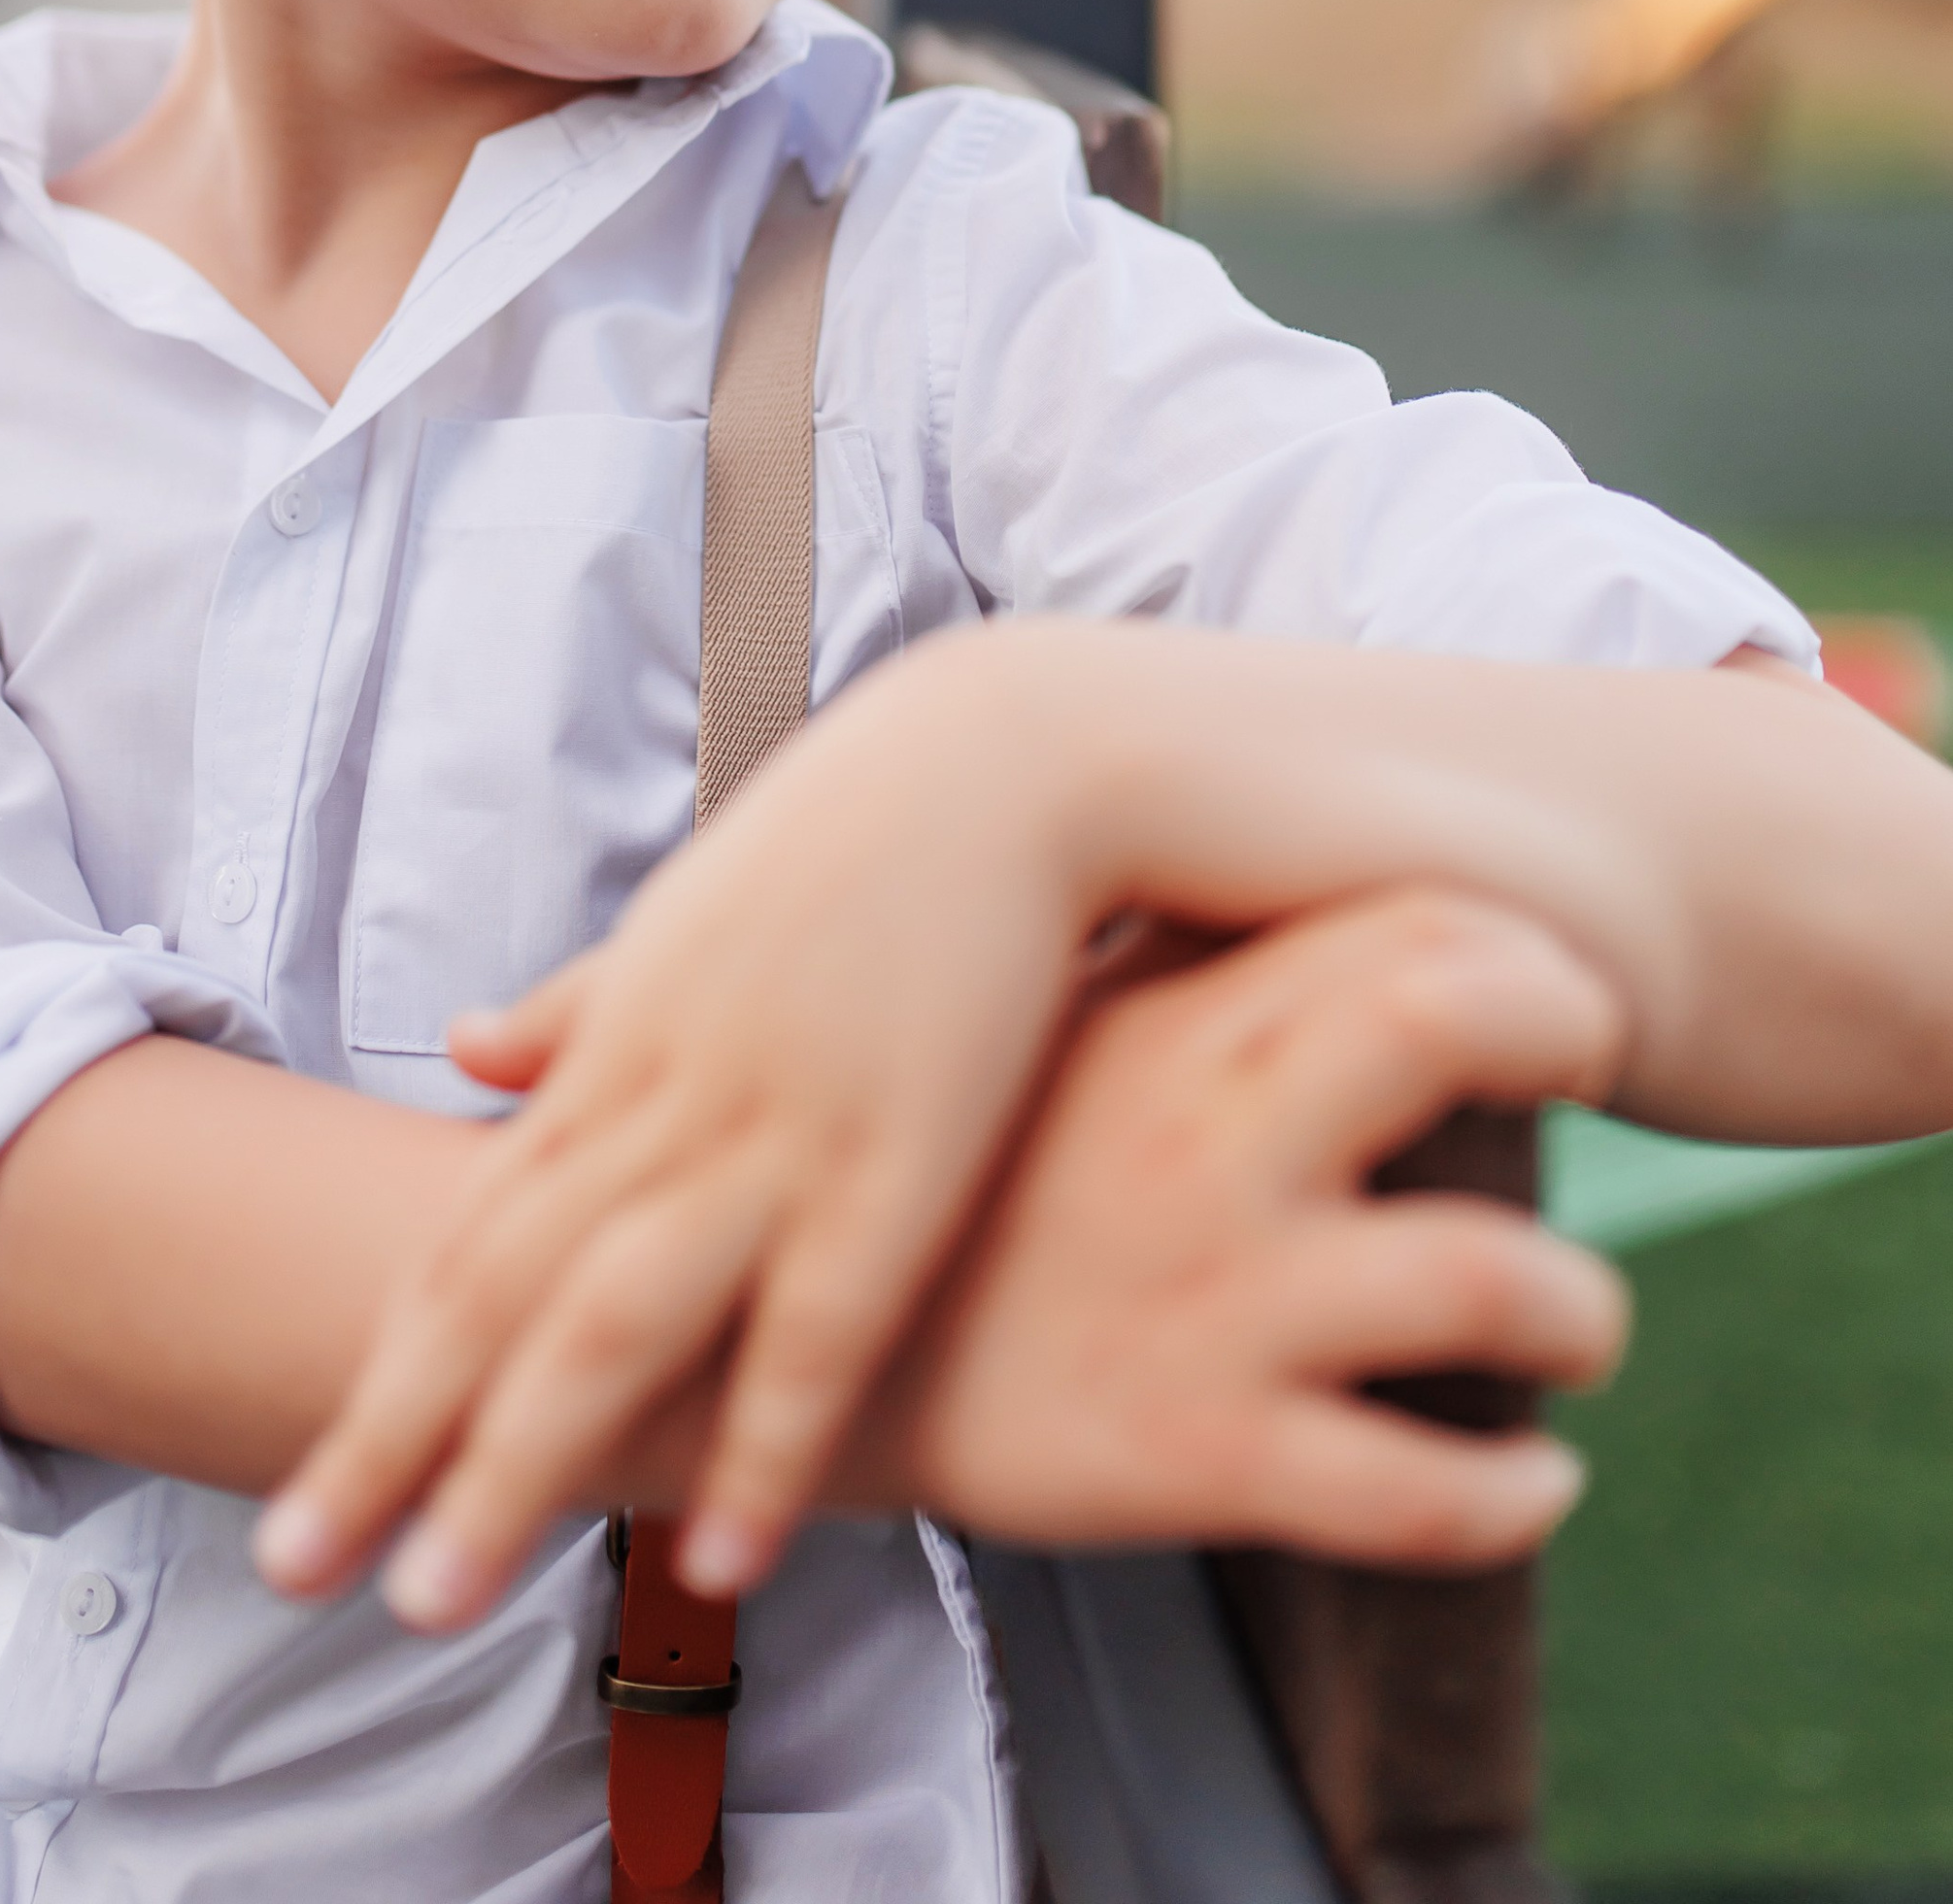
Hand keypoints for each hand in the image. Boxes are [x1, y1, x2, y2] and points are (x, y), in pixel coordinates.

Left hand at [258, 653, 1093, 1623]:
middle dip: (394, 1444)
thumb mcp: (689, 910)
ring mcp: (774, 1131)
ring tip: (438, 1596)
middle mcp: (663, 1099)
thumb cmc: (856, 833)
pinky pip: (814, 1332)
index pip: (468, 1236)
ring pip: (612, 1324)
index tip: (312, 1487)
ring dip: (519, 1465)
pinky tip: (713, 1560)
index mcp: (614, 1048)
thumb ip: (580, 1000)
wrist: (1008, 756)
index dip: (383, 1370)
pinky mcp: (899, 1155)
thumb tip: (464, 1045)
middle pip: (500, 1295)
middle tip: (297, 1573)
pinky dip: (761, 1448)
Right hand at [874, 887, 1627, 1565]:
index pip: (1396, 916)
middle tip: (1581, 1080)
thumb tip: (1295, 877)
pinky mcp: (1204, 1453)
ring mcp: (1215, 1296)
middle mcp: (1207, 1140)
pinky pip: (1423, 1493)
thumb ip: (1176, 960)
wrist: (789, 1363)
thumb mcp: (1046, 1035)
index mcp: (1173, 1025)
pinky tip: (1534, 1478)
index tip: (1540, 983)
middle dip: (1563, 1033)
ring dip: (1579, 1305)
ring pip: (1489, 1277)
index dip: (1514, 938)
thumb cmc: (958, 1183)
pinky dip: (1515, 1491)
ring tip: (1575, 1323)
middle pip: (1454, 1019)